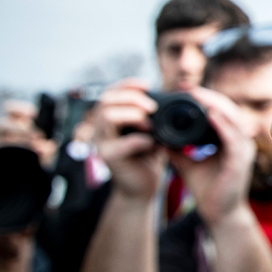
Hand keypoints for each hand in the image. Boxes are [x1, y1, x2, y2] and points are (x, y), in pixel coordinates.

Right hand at [94, 79, 165, 202]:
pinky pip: (121, 144)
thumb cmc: (148, 156)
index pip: (110, 93)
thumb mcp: (152, 130)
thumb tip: (170, 96)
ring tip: (149, 124)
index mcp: (110, 119)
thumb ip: (153, 115)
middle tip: (152, 107)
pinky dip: (139, 140)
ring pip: (107, 117)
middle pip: (105, 100)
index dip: (127, 85)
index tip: (147, 85)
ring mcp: (102, 144)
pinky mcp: (109, 159)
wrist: (142, 187)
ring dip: (132, 115)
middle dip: (131, 98)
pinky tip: (151, 143)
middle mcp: (101, 129)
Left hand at [167, 87, 255, 227]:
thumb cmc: (208, 190)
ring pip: (233, 119)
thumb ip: (178, 149)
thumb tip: (158, 136)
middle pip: (229, 111)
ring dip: (216, 105)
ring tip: (197, 95)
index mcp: (230, 141)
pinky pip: (233, 137)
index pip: (221, 113)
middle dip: (210, 97)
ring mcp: (244, 151)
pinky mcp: (241, 161)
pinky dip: (222, 123)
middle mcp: (240, 142)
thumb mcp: (187, 164)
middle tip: (189, 88)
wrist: (218, 215)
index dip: (206, 100)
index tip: (186, 91)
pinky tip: (210, 114)